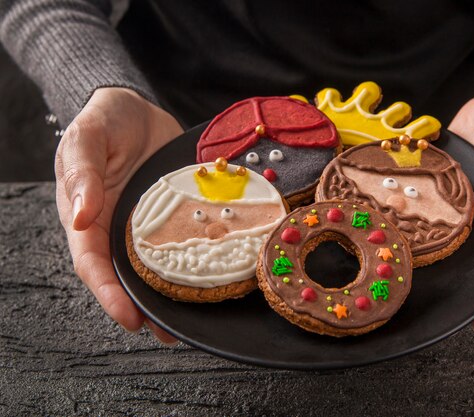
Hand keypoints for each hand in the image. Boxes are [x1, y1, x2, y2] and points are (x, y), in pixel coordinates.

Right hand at [55, 87, 183, 343]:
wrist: (135, 106)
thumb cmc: (103, 120)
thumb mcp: (86, 139)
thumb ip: (82, 174)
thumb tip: (79, 215)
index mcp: (86, 217)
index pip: (93, 264)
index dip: (109, 294)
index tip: (131, 318)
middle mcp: (115, 228)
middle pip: (125, 276)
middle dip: (145, 306)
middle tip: (170, 333)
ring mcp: (146, 224)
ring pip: (156, 265)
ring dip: (171, 293)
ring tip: (193, 320)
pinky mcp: (173, 214)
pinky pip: (183, 240)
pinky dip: (194, 260)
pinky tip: (214, 275)